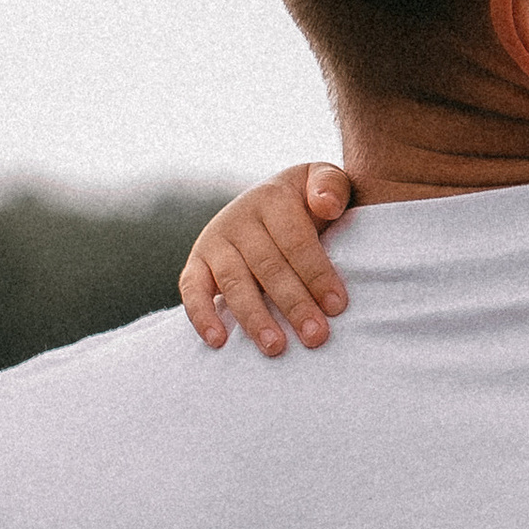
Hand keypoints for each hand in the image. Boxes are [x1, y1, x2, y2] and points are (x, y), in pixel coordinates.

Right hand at [181, 163, 354, 354]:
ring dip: (254, 318)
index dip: (317, 273)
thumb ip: (331, 186)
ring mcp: (214, 241)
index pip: (296, 241)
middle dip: (294, 304)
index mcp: (273, 198)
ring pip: (234, 282)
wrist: (268, 201)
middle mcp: (238, 218)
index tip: (337, 306)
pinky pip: (191, 290)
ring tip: (276, 347)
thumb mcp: (321, 181)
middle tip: (316, 336)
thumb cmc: (306, 202)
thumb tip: (327, 206)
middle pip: (268, 266)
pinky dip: (201, 315)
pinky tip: (219, 341)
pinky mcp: (195, 264)